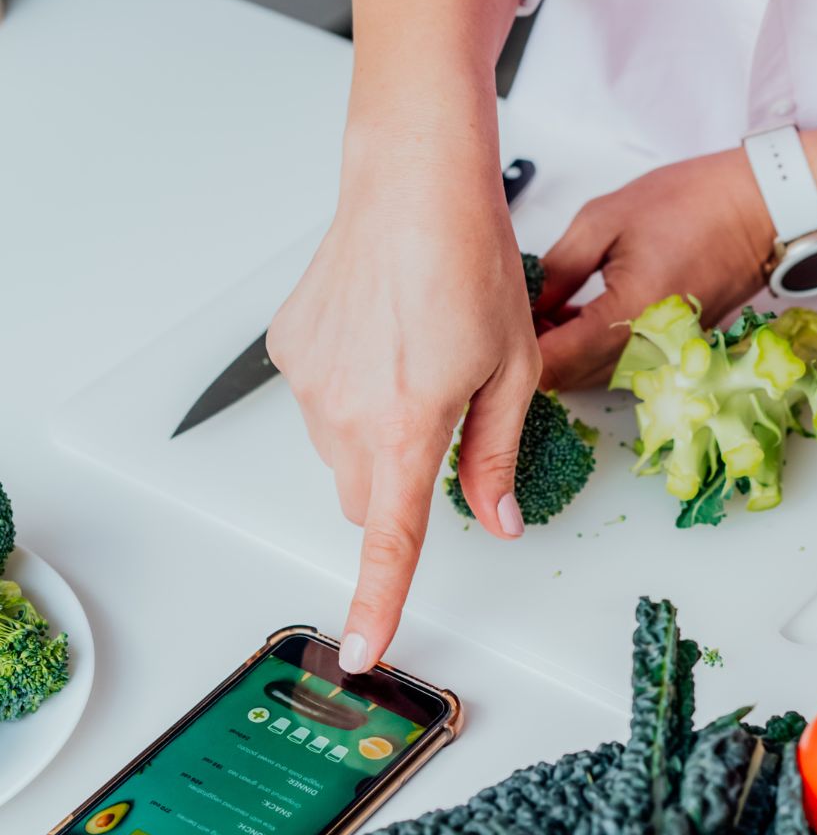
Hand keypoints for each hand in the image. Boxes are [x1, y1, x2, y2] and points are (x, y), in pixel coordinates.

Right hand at [267, 156, 539, 672]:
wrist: (414, 186)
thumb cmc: (472, 266)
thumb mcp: (511, 370)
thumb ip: (497, 455)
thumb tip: (496, 518)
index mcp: (407, 427)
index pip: (390, 538)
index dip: (379, 600)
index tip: (364, 648)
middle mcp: (343, 414)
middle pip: (363, 497)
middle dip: (399, 486)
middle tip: (443, 421)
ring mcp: (306, 382)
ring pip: (339, 451)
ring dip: (375, 435)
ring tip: (413, 360)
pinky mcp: (287, 351)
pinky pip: (318, 401)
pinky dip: (348, 393)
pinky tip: (380, 339)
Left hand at [535, 149, 775, 388]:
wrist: (759, 209)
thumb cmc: (694, 204)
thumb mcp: (604, 221)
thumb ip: (556, 271)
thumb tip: (523, 303)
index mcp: (627, 317)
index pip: (552, 363)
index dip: (516, 347)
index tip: (501, 319)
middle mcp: (647, 351)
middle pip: (567, 379)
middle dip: (536, 349)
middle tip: (519, 306)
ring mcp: (662, 358)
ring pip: (589, 378)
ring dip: (563, 351)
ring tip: (549, 305)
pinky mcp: (670, 354)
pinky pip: (615, 366)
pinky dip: (589, 349)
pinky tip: (577, 315)